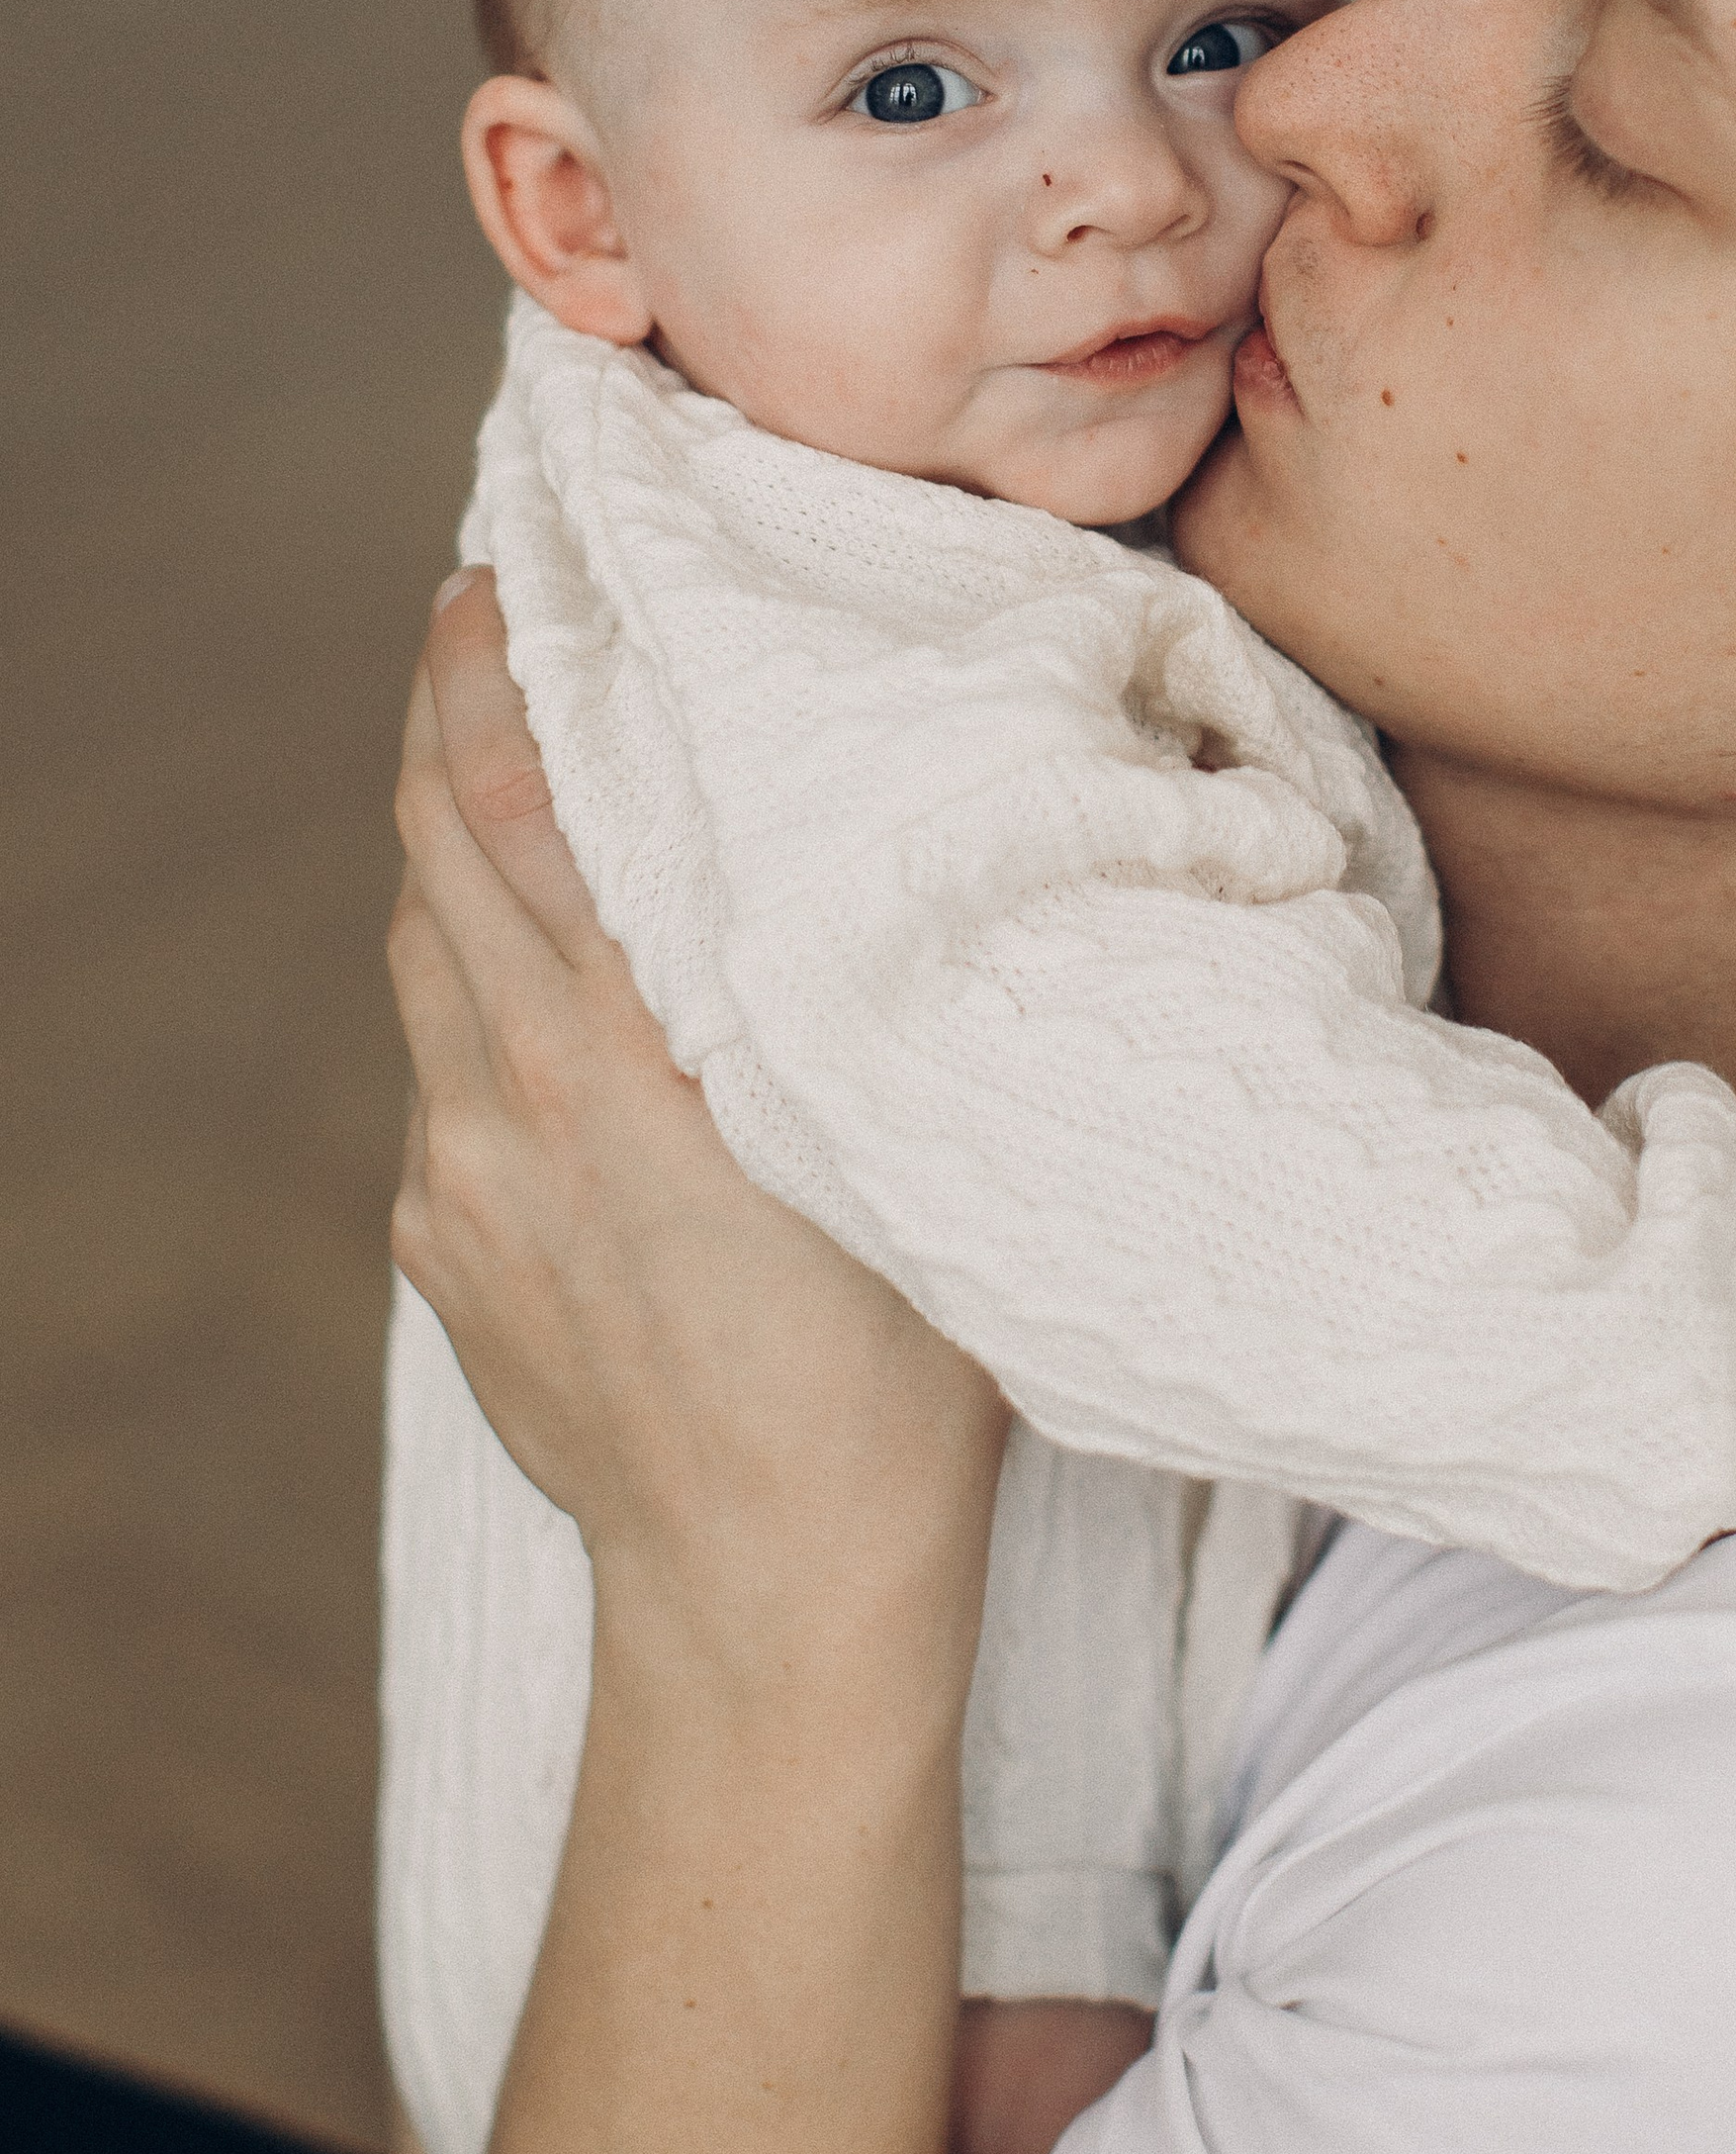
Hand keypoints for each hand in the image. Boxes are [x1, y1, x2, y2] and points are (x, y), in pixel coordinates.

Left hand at [387, 569, 1003, 1653]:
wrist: (768, 1582)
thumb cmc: (896, 1369)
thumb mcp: (888, 1139)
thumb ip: (820, 986)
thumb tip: (812, 842)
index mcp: (639, 1048)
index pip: (526, 801)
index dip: (498, 667)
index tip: (505, 572)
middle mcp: (522, 1091)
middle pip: (438, 842)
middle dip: (448, 709)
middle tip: (483, 604)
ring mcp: (463, 1169)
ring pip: (421, 944)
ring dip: (449, 832)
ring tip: (495, 744)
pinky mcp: (440, 1238)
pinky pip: (436, 1063)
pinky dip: (468, 975)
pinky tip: (531, 962)